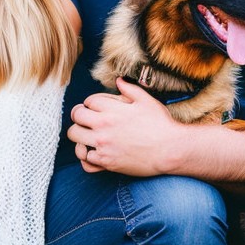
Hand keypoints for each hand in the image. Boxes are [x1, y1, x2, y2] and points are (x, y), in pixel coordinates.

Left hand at [68, 77, 184, 175]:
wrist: (169, 150)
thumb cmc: (161, 124)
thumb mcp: (147, 101)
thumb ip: (130, 89)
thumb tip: (119, 81)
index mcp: (112, 110)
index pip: (88, 101)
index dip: (92, 103)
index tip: (97, 108)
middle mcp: (103, 127)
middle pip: (76, 117)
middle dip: (80, 115)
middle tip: (87, 119)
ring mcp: (103, 146)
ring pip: (75, 137)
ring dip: (79, 134)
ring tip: (87, 135)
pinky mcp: (106, 163)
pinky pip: (84, 160)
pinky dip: (87, 156)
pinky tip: (94, 152)